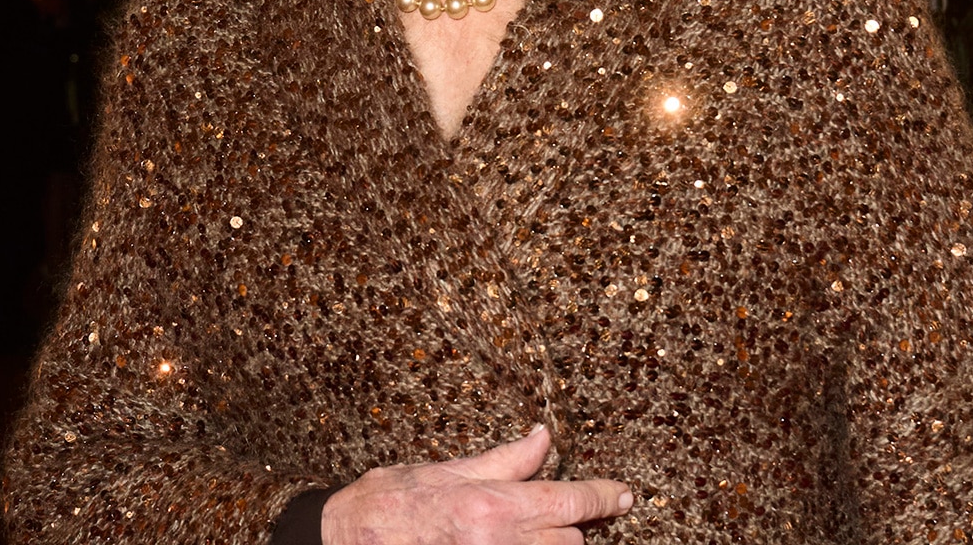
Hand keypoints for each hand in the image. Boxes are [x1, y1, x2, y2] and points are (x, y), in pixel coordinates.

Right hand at [320, 424, 632, 544]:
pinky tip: (519, 540)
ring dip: (553, 544)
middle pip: (571, 542)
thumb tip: (544, 438)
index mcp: (494, 507)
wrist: (347, 541)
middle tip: (568, 509)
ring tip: (538, 528)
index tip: (625, 494)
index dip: (604, 497)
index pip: (570, 502)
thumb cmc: (395, 502)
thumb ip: (506, 459)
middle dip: (573, 524)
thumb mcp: (451, 469)